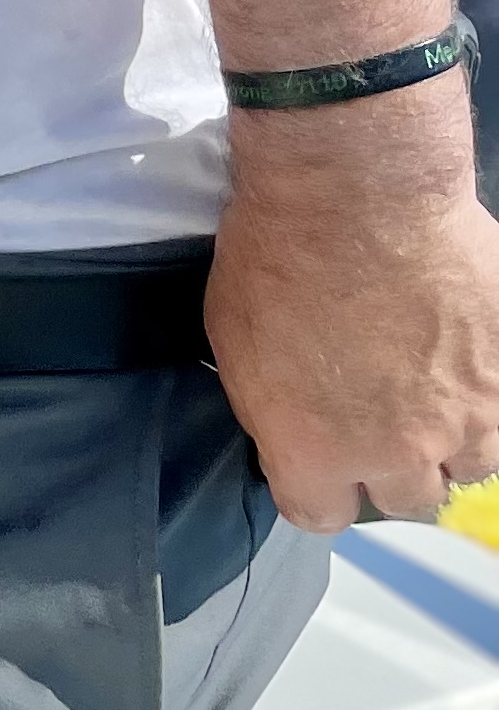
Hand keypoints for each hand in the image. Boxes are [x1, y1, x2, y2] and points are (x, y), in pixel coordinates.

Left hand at [209, 88, 498, 528]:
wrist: (354, 194)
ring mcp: (467, 416)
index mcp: (315, 453)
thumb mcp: (235, 346)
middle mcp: (397, 452)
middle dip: (391, 471)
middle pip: (407, 500)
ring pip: (471, 465)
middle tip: (379, 426)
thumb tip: (295, 431)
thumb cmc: (273, 260)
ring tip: (429, 397)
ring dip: (450, 442)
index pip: (320, 515)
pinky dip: (486, 397)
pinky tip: (464, 365)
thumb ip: (275, 410)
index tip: (317, 464)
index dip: (318, 490)